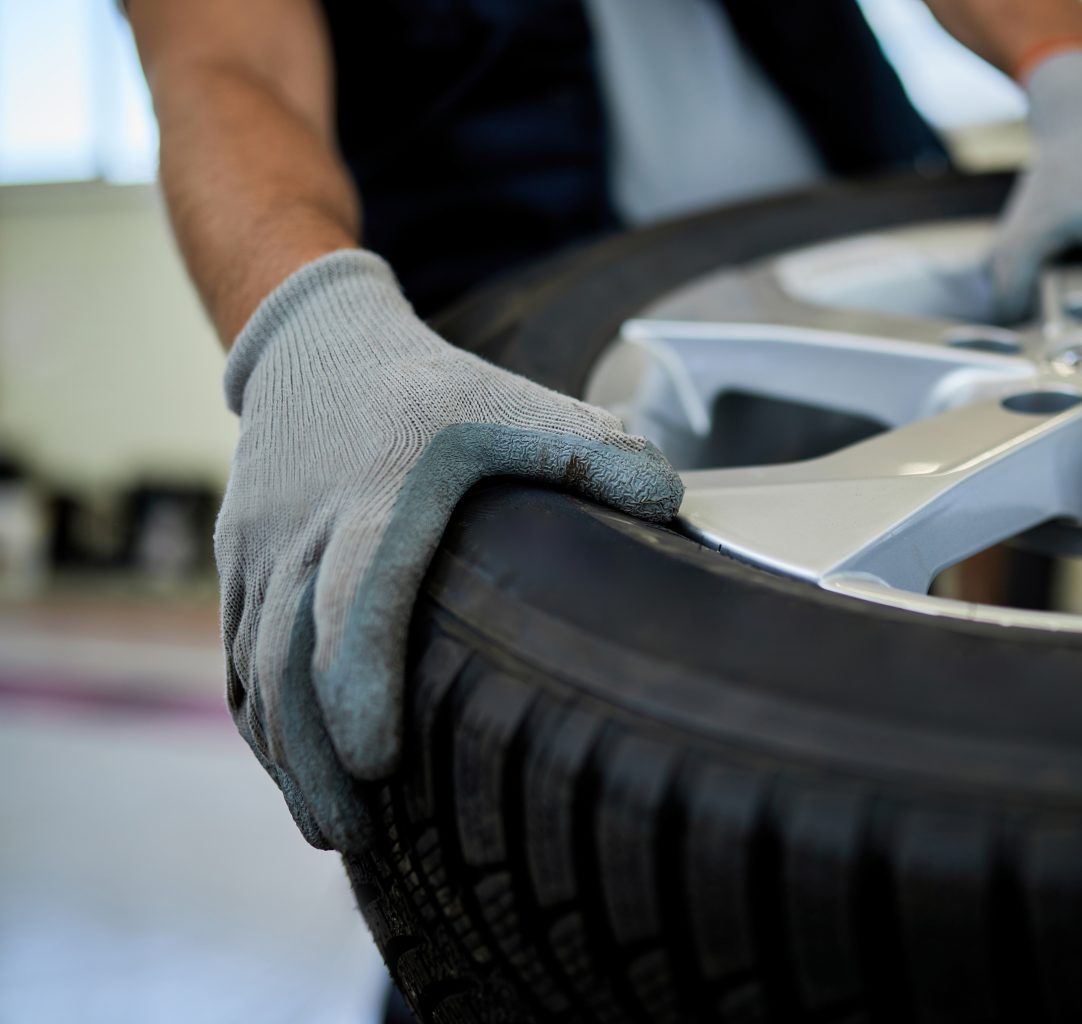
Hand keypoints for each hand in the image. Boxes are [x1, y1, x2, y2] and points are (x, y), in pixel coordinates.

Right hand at [216, 251, 682, 850]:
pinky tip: (295, 772)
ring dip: (286, 756)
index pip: (355, 595)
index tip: (381, 760)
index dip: (358, 681)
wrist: (314, 343)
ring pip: (255, 670)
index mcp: (381, 492)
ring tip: (331, 829)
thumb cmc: (430, 387)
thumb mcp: (515, 403)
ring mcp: (258, 547)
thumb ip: (595, 451)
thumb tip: (675, 505)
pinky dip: (260, 721)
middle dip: (317, 757)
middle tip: (356, 839)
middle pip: (289, 660)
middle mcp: (304, 527)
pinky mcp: (235, 560)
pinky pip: (236, 656)